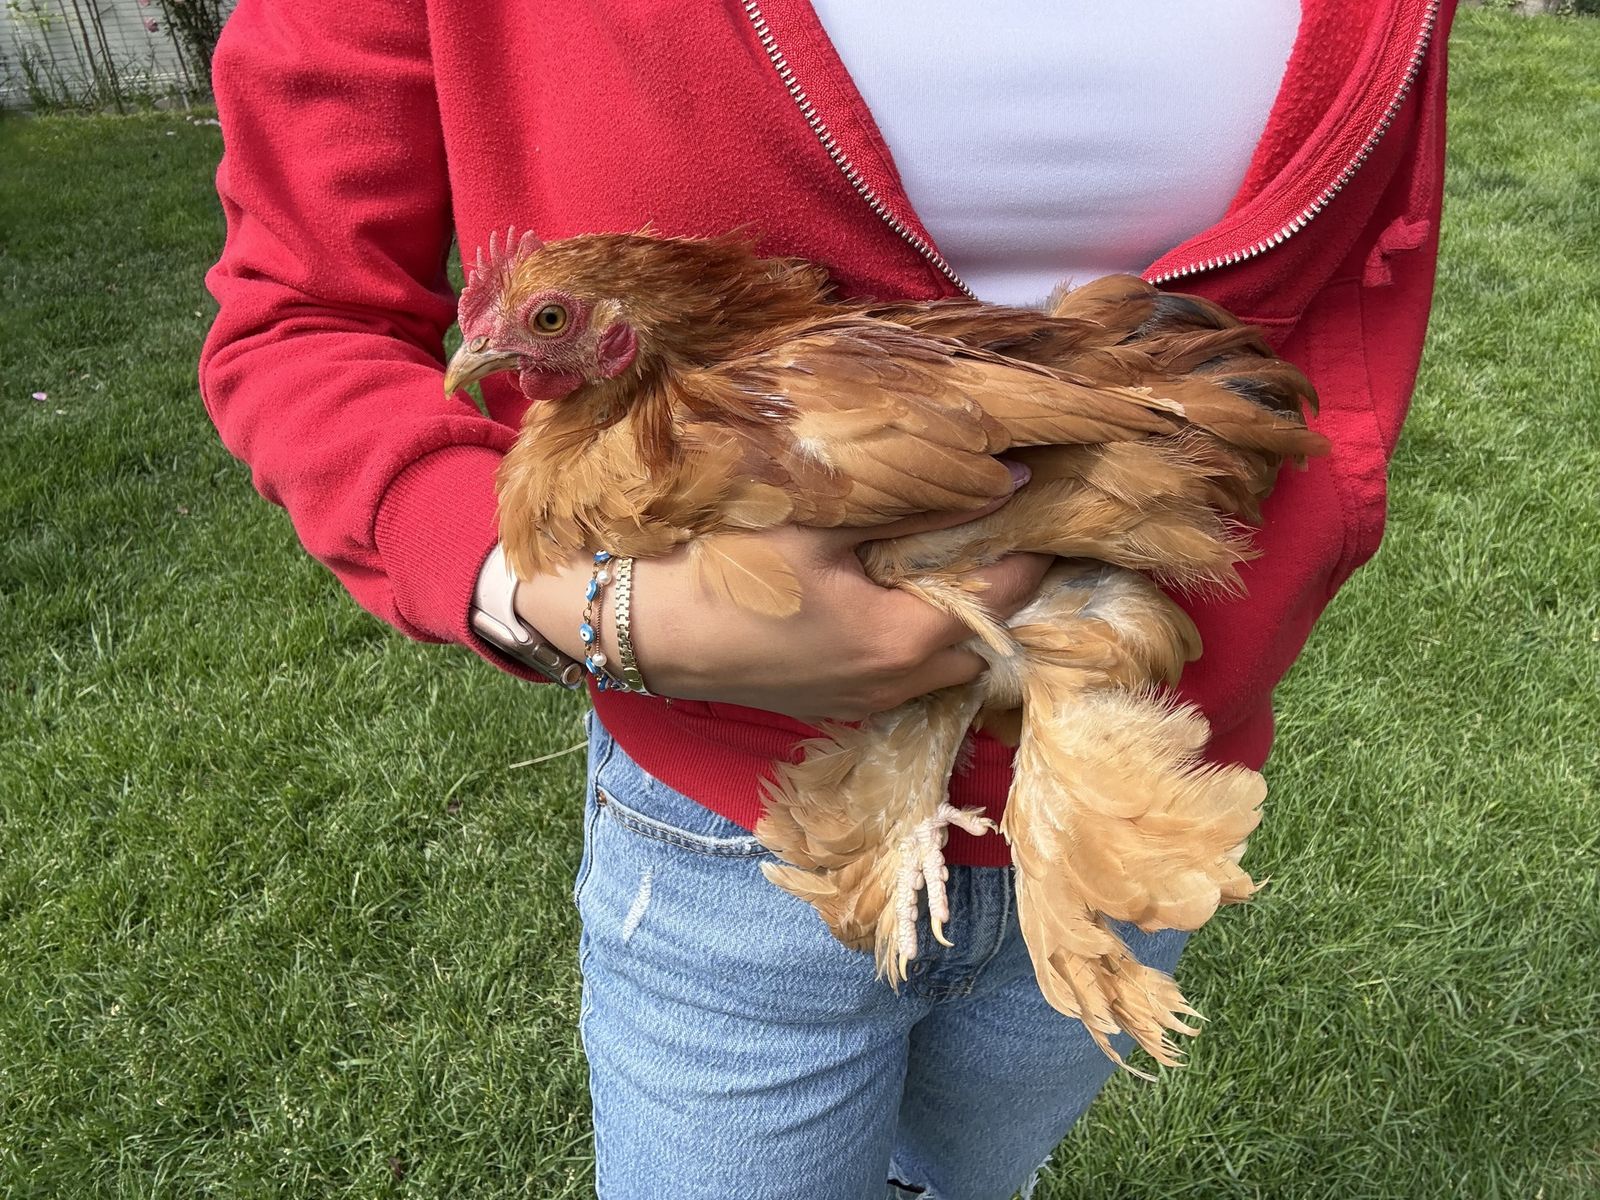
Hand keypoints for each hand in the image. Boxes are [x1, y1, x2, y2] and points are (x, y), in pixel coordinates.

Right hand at [514, 471, 1049, 721]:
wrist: (636, 629)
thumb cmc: (726, 566)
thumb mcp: (821, 520)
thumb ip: (920, 502)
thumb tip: (1010, 477)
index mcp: (908, 637)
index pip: (1011, 587)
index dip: (1036, 536)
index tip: (1048, 488)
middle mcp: (901, 682)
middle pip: (990, 630)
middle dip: (1005, 576)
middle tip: (1003, 513)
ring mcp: (869, 699)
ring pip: (951, 656)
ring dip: (964, 608)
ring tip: (954, 547)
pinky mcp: (838, 700)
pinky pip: (912, 669)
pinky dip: (925, 630)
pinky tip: (900, 584)